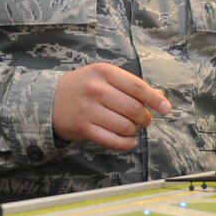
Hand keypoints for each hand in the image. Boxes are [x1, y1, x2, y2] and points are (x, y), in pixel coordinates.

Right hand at [54, 63, 170, 151]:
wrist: (49, 100)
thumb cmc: (83, 87)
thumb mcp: (104, 77)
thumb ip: (131, 85)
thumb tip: (160, 98)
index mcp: (103, 72)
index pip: (137, 87)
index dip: (155, 100)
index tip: (166, 109)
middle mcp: (96, 89)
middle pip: (134, 108)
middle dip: (144, 118)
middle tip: (144, 120)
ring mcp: (88, 110)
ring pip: (125, 126)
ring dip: (134, 131)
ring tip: (131, 129)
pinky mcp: (83, 128)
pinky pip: (113, 141)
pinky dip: (126, 144)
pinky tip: (128, 141)